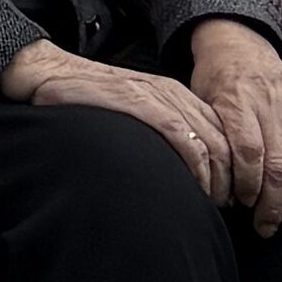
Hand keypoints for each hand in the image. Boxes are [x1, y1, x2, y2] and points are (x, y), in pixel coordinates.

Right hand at [6, 43, 230, 192]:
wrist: (47, 74)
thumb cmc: (87, 103)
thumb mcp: (134, 115)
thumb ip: (160, 134)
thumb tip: (189, 173)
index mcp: (176, 96)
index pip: (225, 135)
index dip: (234, 170)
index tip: (229, 198)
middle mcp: (173, 93)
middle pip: (225, 141)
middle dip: (232, 179)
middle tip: (226, 208)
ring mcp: (158, 95)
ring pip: (210, 142)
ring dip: (217, 179)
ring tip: (212, 204)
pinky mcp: (140, 101)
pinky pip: (183, 137)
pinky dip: (197, 166)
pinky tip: (194, 187)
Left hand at [189, 20, 281, 232]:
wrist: (236, 48)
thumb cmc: (217, 85)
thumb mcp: (199, 105)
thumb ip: (210, 138)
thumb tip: (215, 186)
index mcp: (236, 100)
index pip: (249, 152)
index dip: (249, 185)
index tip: (244, 206)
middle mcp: (269, 99)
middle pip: (280, 162)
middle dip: (276, 203)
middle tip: (270, 224)